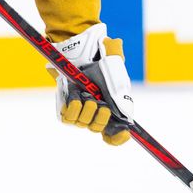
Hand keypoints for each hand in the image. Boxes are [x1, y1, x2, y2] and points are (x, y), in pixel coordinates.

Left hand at [52, 24, 133, 145]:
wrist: (81, 54)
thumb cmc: (101, 63)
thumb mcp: (115, 69)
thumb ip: (122, 87)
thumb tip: (126, 106)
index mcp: (112, 111)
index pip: (114, 135)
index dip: (118, 138)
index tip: (124, 133)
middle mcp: (96, 114)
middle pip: (99, 129)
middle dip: (102, 120)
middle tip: (103, 107)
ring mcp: (80, 111)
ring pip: (83, 124)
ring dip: (88, 111)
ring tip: (89, 97)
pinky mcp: (66, 107)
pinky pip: (68, 118)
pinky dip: (74, 108)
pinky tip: (77, 97)